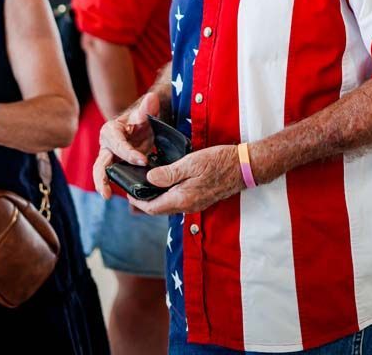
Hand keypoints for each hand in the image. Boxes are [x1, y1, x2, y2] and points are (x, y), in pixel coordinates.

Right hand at [93, 93, 159, 198]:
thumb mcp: (147, 112)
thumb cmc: (144, 116)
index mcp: (111, 131)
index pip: (118, 145)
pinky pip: (114, 176)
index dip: (129, 154)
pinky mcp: (117, 165)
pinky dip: (117, 184)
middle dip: (102, 177)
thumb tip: (151, 98)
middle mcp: (106, 144)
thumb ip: (149, 107)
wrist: (146, 122)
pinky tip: (125, 196)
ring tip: (107, 196)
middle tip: (106, 193)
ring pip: (103, 171)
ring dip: (104, 184)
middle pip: (101, 162)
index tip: (144, 161)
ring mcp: (110, 156)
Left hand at [128, 144, 243, 215]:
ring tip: (147, 185)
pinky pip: (179, 202)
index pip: (152, 208)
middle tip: (134, 188)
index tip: (127, 192)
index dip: (137, 202)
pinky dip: (168, 196)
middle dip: (144, 202)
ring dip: (156, 199)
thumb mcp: (191, 163)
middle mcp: (188, 206)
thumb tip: (149, 180)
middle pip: (159, 209)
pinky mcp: (201, 199)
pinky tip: (167, 183)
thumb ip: (169, 173)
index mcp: (182, 199)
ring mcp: (195, 204)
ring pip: (169, 206)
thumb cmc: (218, 162)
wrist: (244, 167)